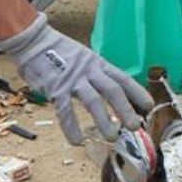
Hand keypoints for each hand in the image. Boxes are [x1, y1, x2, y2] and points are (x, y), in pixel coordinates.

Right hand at [0, 13, 153, 144]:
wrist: (33, 40)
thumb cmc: (58, 52)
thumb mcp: (84, 58)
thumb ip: (95, 73)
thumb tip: (110, 91)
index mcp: (97, 63)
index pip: (122, 78)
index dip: (137, 92)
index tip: (148, 106)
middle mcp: (89, 71)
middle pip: (113, 90)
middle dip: (125, 109)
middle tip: (134, 126)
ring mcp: (72, 79)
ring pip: (93, 101)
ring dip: (103, 120)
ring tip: (111, 137)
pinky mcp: (55, 87)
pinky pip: (65, 110)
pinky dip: (71, 127)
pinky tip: (76, 140)